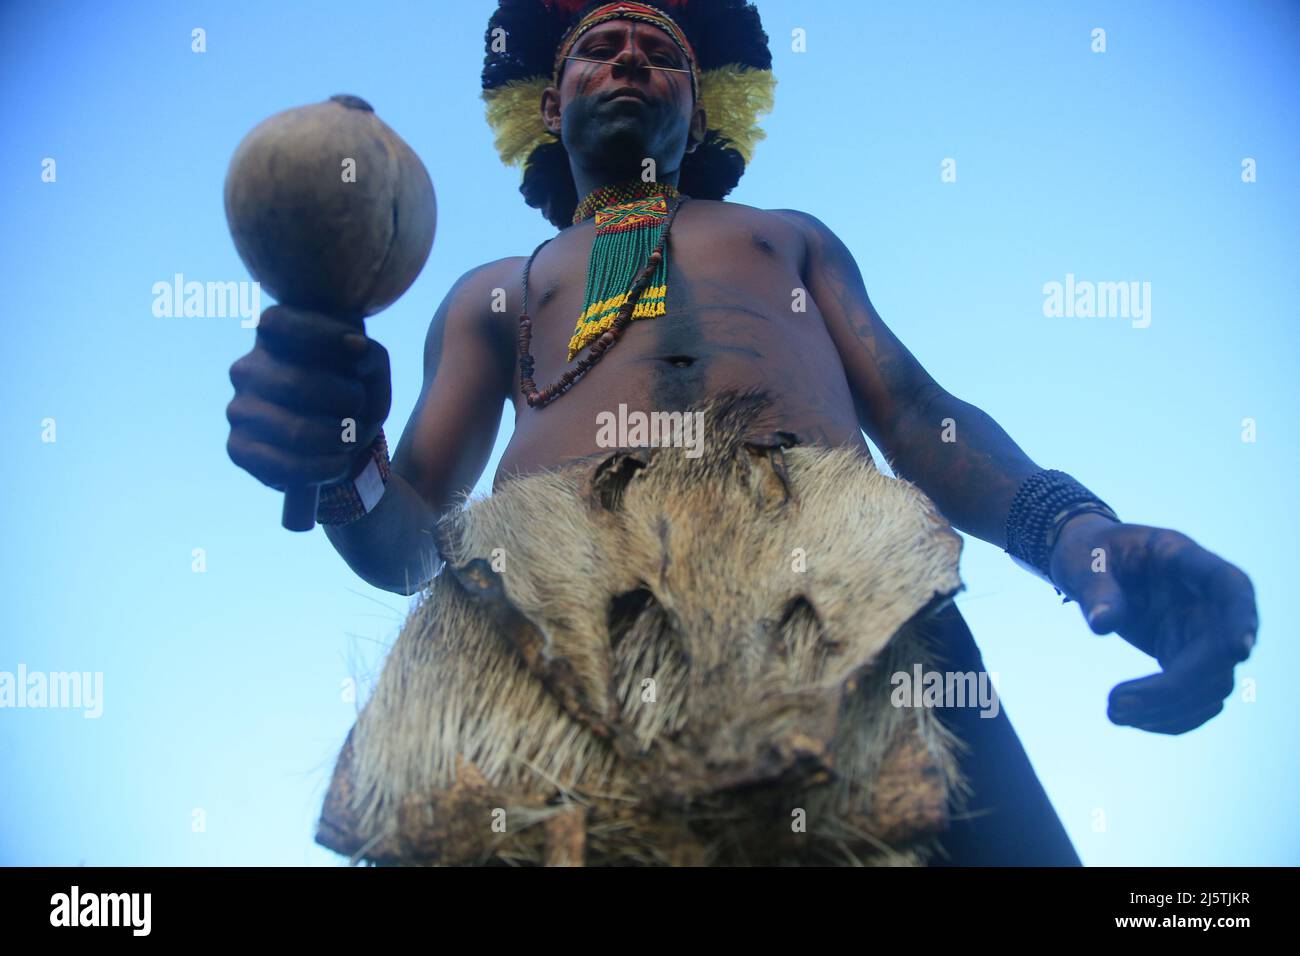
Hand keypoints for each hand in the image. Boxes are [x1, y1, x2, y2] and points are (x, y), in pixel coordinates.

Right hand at [226, 305, 391, 491]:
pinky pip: (286, 466)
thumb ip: (370, 354)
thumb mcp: (371, 371)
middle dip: (346, 401)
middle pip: (297, 384)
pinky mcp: (238, 448)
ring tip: (350, 438)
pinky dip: (326, 468)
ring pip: (296, 431)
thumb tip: (357, 347)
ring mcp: (238, 409)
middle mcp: (247, 368)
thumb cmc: (352, 395)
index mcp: (271, 336)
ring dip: (340, 439)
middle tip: (359, 408)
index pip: (282, 322)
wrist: (339, 445)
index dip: (325, 334)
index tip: (359, 349)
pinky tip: (338, 462)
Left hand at [1047, 514, 1257, 733]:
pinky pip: (1194, 696)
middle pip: (1219, 651)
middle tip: (1116, 705)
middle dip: (1176, 688)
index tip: (1239, 650)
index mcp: (1184, 560)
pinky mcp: (1186, 656)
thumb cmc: (1089, 553)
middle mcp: (1203, 599)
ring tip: (1114, 713)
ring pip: (1212, 683)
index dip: (1242, 617)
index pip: (1232, 586)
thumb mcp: (1083, 562)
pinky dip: (1170, 715)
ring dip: (1170, 709)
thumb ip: (1096, 590)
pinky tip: (1131, 719)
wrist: (1088, 565)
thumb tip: (1101, 625)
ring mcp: (1200, 630)